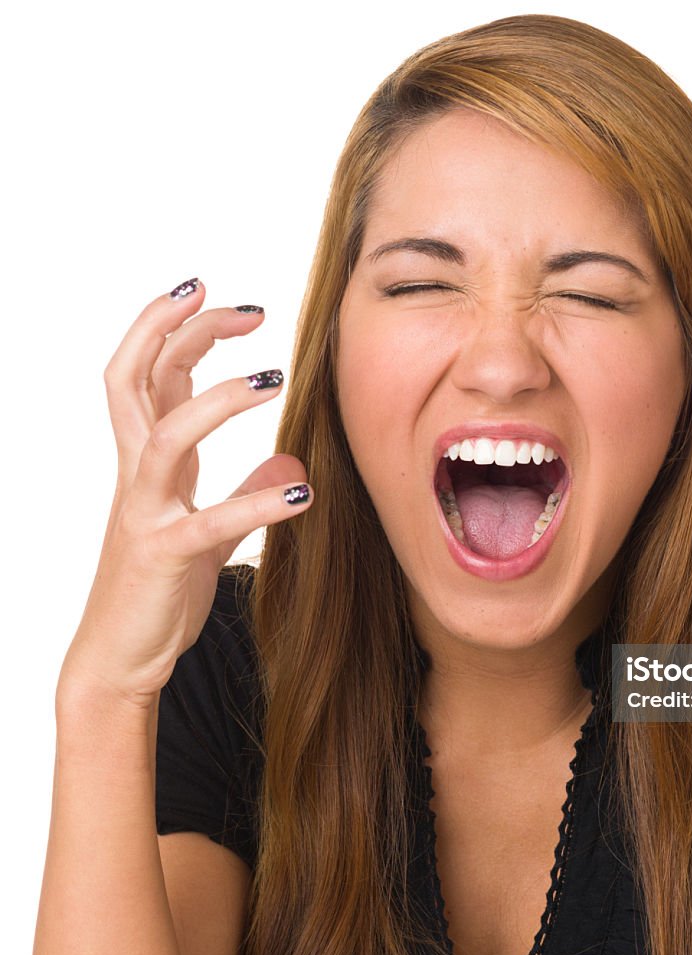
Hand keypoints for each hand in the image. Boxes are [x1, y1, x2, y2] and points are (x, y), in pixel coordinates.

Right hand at [59, 279, 312, 708]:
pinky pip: (210, 523)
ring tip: (275, 379)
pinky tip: (304, 492)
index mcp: (145, 462)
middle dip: (183, 331)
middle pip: (139, 381)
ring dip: (219, 401)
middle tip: (246, 308)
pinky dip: (257, 504)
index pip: (149, 374)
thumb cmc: (159, 587)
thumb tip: (289, 460)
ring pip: (165, 436)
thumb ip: (239, 488)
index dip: (175, 328)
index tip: (219, 296)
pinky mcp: (163, 556)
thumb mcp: (207, 529)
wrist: (121, 656)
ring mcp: (144, 513)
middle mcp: (136, 476)